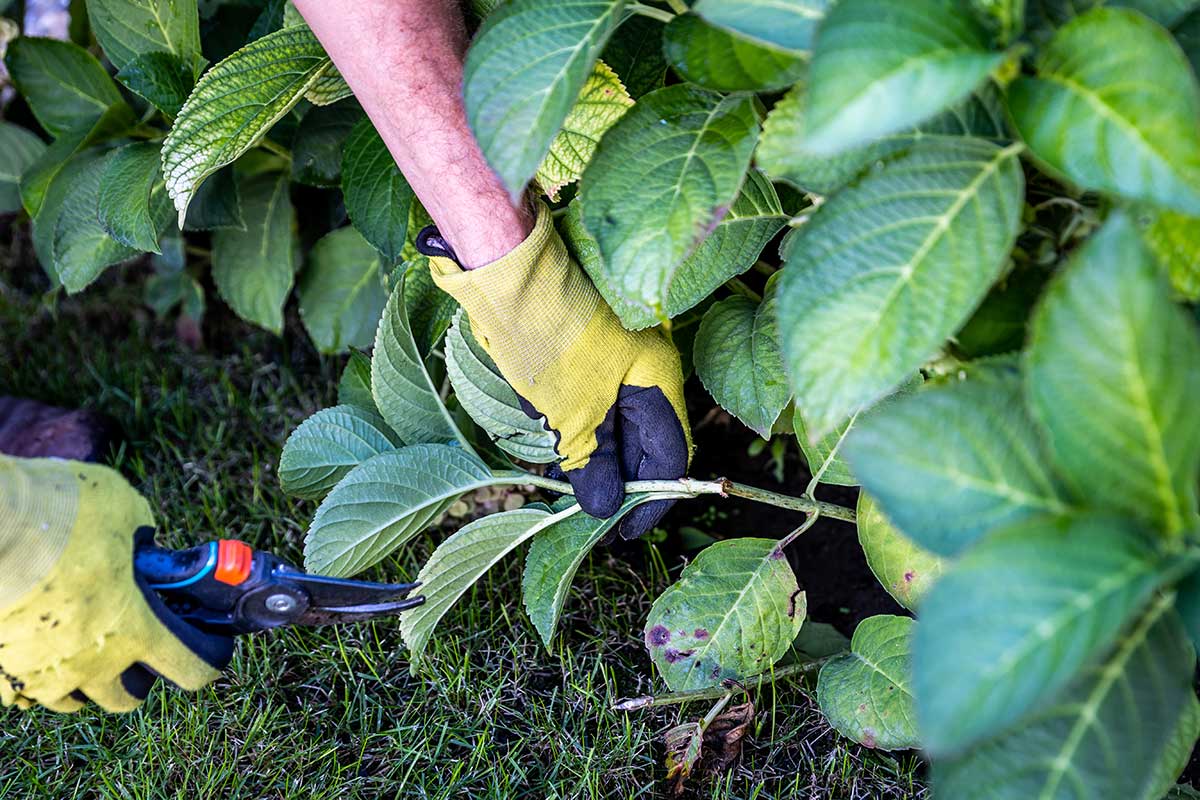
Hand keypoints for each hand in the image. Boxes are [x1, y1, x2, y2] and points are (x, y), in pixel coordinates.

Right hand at [0, 456, 232, 711]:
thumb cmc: (60, 512)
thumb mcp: (124, 509)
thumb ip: (142, 534)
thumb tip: (142, 538)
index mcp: (134, 628)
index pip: (192, 668)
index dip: (209, 658)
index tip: (210, 645)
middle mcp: (91, 662)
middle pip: (127, 698)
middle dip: (140, 676)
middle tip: (139, 642)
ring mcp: (41, 672)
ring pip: (74, 700)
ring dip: (89, 679)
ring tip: (88, 643)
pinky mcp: (0, 670)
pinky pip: (23, 692)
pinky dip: (37, 674)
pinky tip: (40, 644)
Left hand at [419, 201, 691, 538]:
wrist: (505, 272)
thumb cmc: (549, 337)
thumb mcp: (572, 412)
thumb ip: (592, 464)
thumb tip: (603, 507)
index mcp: (658, 379)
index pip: (670, 454)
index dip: (651, 499)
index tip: (623, 530)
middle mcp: (644, 370)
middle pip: (644, 441)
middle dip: (620, 480)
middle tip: (590, 514)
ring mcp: (614, 361)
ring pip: (614, 426)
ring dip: (595, 459)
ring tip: (570, 486)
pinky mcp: (583, 357)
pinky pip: (591, 406)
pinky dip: (578, 434)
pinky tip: (557, 451)